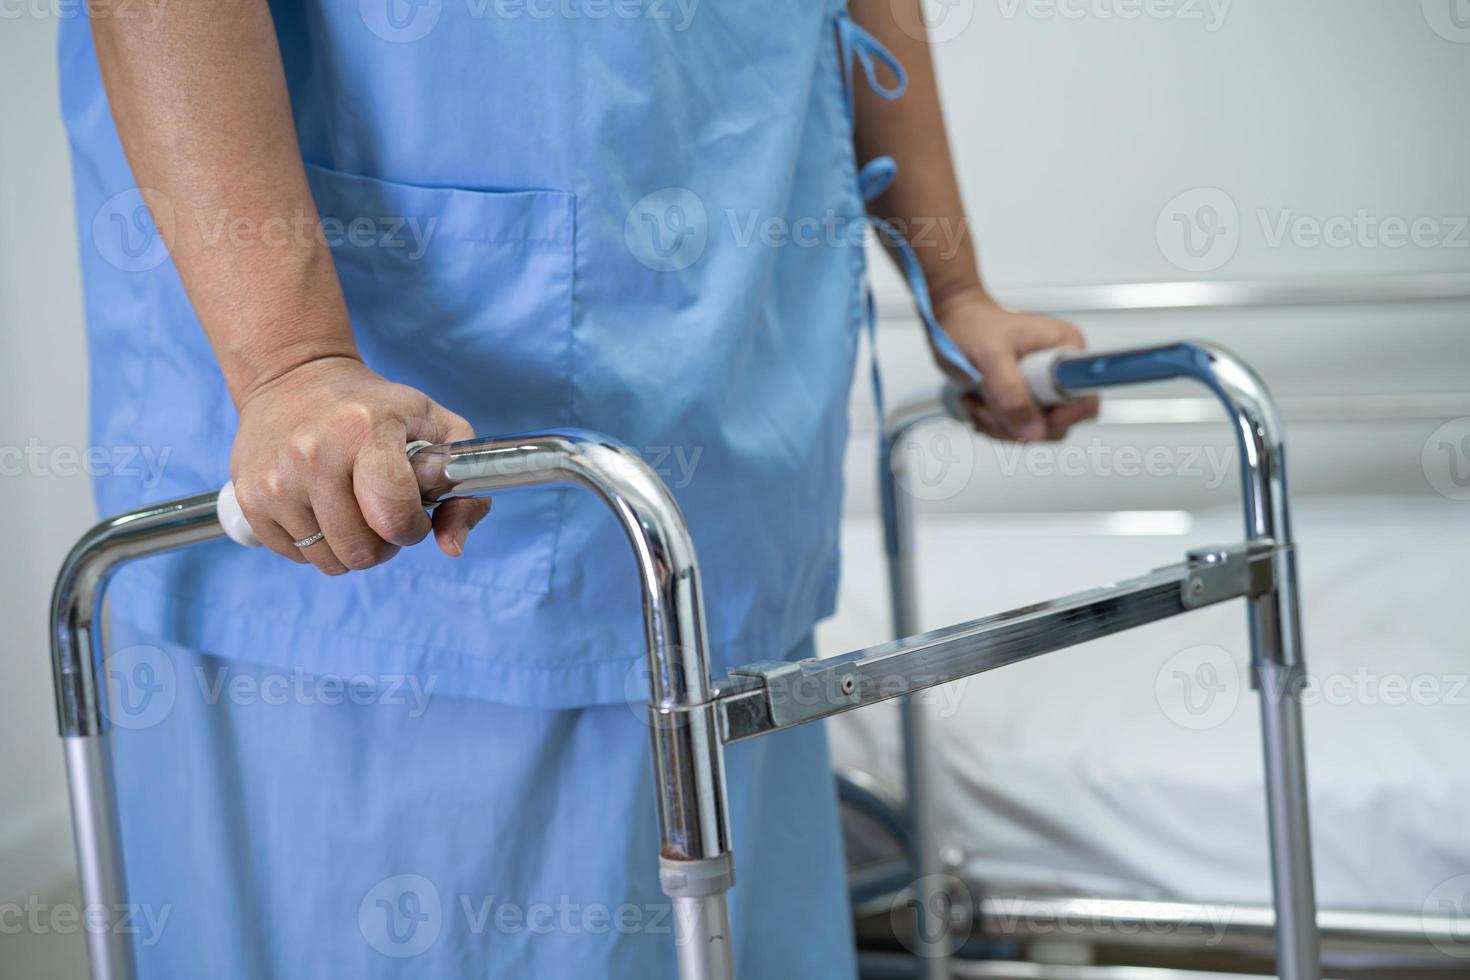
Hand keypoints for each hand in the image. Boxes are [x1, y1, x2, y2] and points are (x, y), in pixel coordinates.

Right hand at [230, 356, 490, 574]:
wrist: (293, 377)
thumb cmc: (375, 406)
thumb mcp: (435, 425)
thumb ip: (464, 486)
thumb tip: (452, 547)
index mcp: (364, 430)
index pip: (392, 514)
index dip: (413, 528)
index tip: (415, 514)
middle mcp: (313, 454)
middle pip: (362, 551)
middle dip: (384, 544)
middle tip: (383, 514)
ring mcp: (276, 478)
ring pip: (329, 561)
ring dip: (350, 548)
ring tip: (353, 510)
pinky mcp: (250, 497)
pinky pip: (295, 555)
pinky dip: (316, 544)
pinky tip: (321, 508)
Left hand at [933, 288, 1099, 442]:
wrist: (954, 324)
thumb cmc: (973, 326)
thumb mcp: (990, 356)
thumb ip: (1011, 393)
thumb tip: (1034, 429)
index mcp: (1066, 350)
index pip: (1086, 397)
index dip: (1064, 414)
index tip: (1037, 412)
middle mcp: (1060, 373)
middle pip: (1058, 423)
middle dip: (1018, 421)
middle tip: (991, 401)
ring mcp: (1043, 391)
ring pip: (1033, 431)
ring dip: (999, 423)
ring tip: (980, 398)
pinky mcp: (1026, 403)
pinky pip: (1017, 431)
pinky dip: (992, 424)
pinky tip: (979, 403)